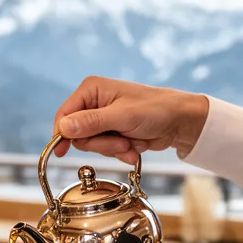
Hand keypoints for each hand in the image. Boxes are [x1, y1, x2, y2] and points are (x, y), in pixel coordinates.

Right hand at [53, 76, 209, 164]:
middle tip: (120, 143)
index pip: (64, 115)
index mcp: (91, 90)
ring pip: (93, 145)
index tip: (61, 152)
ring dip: (113, 149)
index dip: (62, 135)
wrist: (181, 121)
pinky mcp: (113, 131)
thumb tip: (63, 127)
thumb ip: (91, 123)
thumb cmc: (155, 109)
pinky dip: (121, 152)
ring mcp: (104, 118)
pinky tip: (135, 147)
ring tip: (131, 143)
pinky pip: (106, 150)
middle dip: (100, 144)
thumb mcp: (121, 116)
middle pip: (78, 134)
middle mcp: (94, 102)